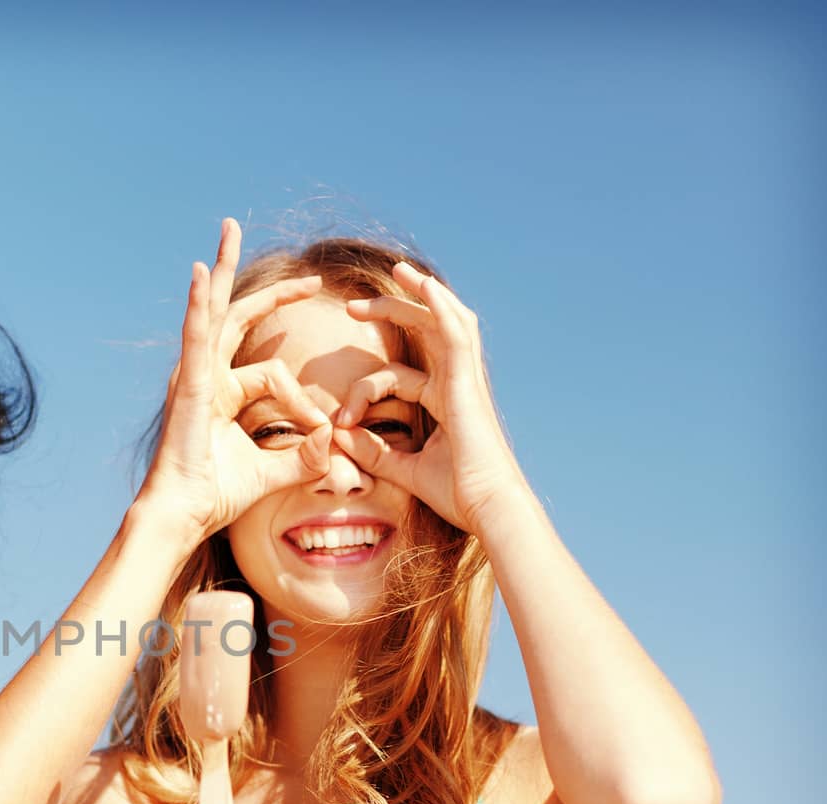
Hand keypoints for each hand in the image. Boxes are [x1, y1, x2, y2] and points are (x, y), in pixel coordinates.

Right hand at [137, 218, 338, 543]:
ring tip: (228, 231)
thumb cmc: (217, 495)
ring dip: (221, 269)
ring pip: (212, 311)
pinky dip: (196, 305)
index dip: (303, 398)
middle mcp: (205, 375)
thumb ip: (307, 456)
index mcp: (223, 391)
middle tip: (300, 268)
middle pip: (236, 316)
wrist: (185, 514)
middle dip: (270, 290)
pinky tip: (199, 273)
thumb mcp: (275, 471)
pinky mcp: (188, 384)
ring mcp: (193, 375)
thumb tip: (336, 440)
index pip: (271, 371)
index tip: (325, 424)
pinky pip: (195, 336)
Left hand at [333, 260, 534, 535]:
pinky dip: (441, 306)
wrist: (488, 508)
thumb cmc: (457, 494)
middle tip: (352, 306)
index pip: (398, 376)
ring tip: (398, 271)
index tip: (339, 420)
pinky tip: (423, 285)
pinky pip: (456, 333)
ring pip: (445, 321)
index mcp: (444, 401)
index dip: (362, 391)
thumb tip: (340, 437)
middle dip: (390, 313)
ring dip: (421, 294)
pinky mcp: (467, 384)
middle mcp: (457, 384)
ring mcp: (465, 380)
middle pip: (425, 333)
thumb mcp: (403, 469)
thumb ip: (373, 452)